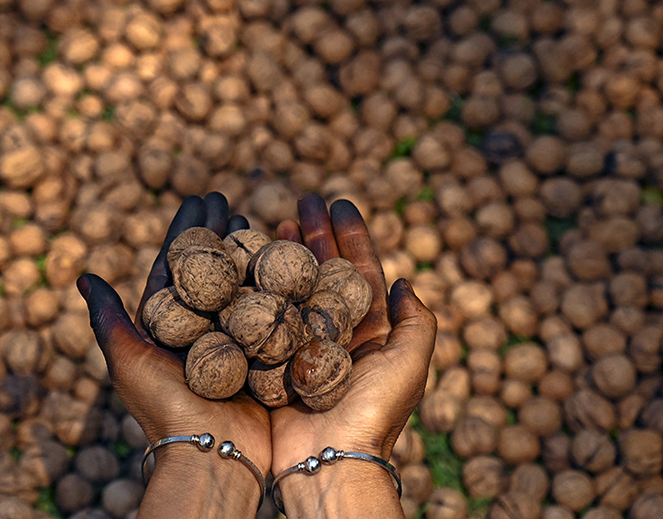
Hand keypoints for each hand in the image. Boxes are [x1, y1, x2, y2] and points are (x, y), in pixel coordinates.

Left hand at [77, 193, 270, 517]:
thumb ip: (110, 319)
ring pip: (245, 284)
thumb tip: (82, 275)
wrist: (211, 454)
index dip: (188, 230)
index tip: (200, 197)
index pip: (177, 265)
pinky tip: (291, 258)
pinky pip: (274, 311)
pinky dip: (281, 283)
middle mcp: (203, 330)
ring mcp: (237, 341)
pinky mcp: (266, 356)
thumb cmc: (165, 408)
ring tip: (258, 220)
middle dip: (219, 233)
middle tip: (229, 199)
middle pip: (212, 269)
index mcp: (169, 327)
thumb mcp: (129, 360)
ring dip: (250, 250)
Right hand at [270, 194, 436, 516]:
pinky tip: (246, 262)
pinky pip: (264, 317)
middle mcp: (335, 336)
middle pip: (324, 273)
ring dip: (285, 255)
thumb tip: (404, 282)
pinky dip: (256, 288)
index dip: (351, 237)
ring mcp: (302, 348)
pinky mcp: (272, 362)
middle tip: (299, 202)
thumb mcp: (410, 363)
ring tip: (273, 222)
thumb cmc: (374, 412)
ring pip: (292, 289)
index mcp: (371, 334)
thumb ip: (416, 321)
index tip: (337, 203)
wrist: (330, 461)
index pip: (361, 273)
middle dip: (314, 236)